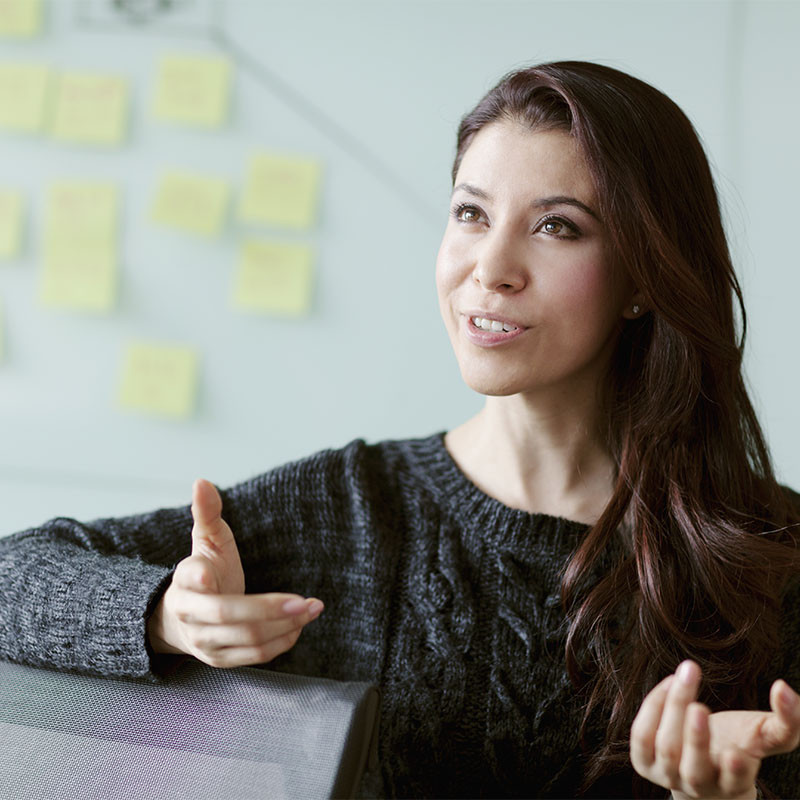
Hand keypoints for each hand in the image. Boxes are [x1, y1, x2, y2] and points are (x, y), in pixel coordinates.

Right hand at [147, 478, 323, 667]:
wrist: (184, 618)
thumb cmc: (205, 570)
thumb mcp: (206, 540)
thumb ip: (207, 513)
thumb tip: (202, 482)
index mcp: (185, 580)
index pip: (189, 578)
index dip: (198, 576)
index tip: (210, 573)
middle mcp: (191, 614)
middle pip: (227, 614)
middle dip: (267, 608)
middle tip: (303, 601)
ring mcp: (205, 641)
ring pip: (246, 638)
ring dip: (283, 625)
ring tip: (312, 608)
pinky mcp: (222, 659)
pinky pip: (253, 655)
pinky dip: (280, 641)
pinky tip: (300, 624)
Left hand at [630, 660, 799, 798]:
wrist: (703, 763)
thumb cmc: (738, 744)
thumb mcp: (764, 736)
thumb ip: (786, 721)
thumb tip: (784, 688)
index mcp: (732, 783)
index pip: (734, 781)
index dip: (734, 770)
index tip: (736, 753)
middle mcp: (698, 783)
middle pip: (694, 767)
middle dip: (696, 739)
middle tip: (699, 708)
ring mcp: (668, 774)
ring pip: (667, 748)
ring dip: (673, 709)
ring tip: (684, 675)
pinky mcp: (643, 760)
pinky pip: (642, 735)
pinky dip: (653, 706)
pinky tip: (670, 682)